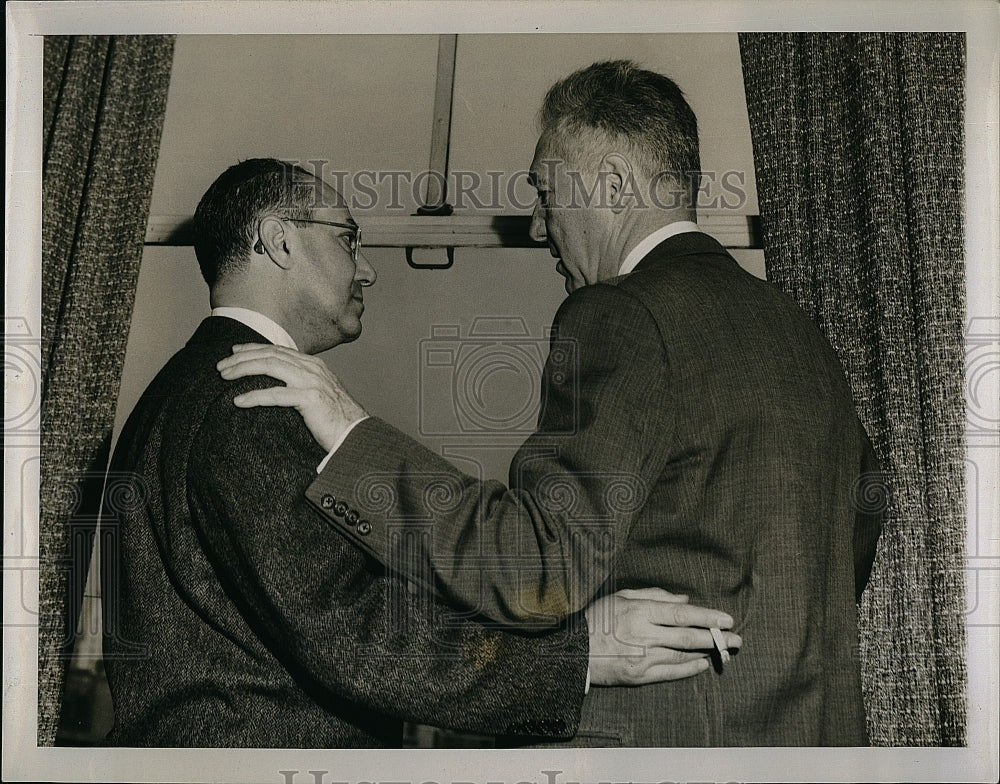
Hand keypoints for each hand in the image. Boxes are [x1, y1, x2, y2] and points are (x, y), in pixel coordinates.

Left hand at [216, 344, 366, 450]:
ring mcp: (312, 382)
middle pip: (270, 355)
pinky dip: (254, 396)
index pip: (278, 350)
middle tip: (221, 365)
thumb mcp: (319, 394)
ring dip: (243, 369)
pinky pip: (276, 395)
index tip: (234, 352)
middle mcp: (313, 368)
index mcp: (314, 365)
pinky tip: (239, 401)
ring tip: (224, 376)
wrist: (356, 435)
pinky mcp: (310, 399)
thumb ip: (301, 384)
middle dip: (242, 357)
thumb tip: (279, 385)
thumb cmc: (336, 420)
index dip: (254, 349)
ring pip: (270, 367)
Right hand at [586, 588, 741, 685]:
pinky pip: (670, 673)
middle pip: (687, 637)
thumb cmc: (597, 619)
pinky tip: (701, 665)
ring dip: (705, 653)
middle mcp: (643, 635)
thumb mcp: (621, 597)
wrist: (573, 651)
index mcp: (639, 611)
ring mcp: (642, 658)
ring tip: (723, 650)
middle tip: (736, 639)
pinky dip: (688, 670)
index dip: (706, 617)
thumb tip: (684, 599)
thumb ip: (654, 595)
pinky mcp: (638, 676)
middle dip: (715, 638)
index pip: (681, 614)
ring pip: (681, 656)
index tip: (727, 619)